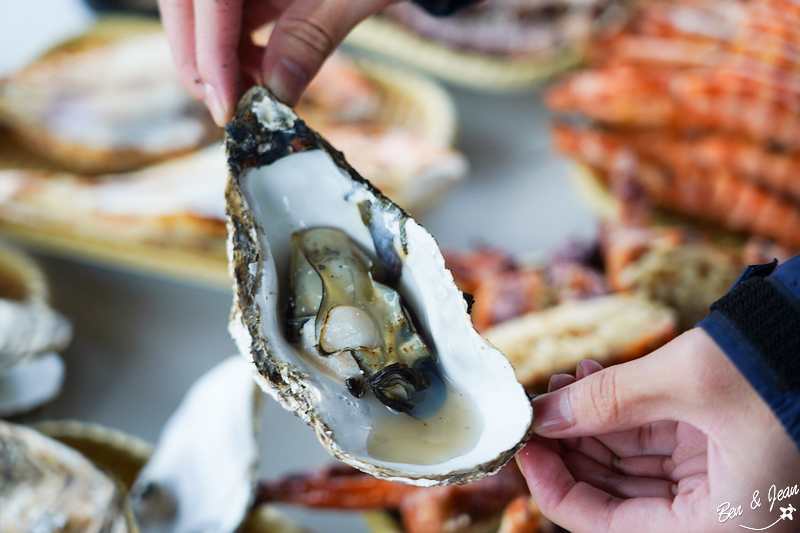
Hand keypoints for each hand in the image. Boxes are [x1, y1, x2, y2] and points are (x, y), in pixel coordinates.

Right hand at [157, 0, 396, 124]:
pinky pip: (223, 8)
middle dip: (200, 57)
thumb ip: (313, 36)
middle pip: (185, 1)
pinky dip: (236, 41)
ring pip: (199, 9)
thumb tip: (278, 93)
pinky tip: (266, 68)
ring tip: (259, 88)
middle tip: (228, 107)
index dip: (209, 51)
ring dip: (219, 54)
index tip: (226, 103)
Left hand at [517, 328, 799, 532]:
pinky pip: (654, 443)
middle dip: (571, 447)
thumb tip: (543, 416)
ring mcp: (719, 483)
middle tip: (539, 408)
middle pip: (616, 498)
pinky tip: (592, 379)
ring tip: (563, 383)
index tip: (524, 447)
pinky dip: (621, 413)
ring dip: (591, 424)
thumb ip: (608, 399)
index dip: (556, 487)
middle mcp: (720, 516)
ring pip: (631, 468)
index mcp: (721, 526)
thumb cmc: (785, 363)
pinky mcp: (719, 452)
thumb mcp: (688, 380)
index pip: (608, 526)